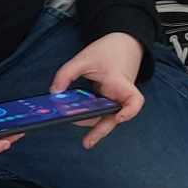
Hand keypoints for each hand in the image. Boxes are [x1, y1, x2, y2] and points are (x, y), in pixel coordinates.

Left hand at [50, 31, 144, 149]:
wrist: (123, 43)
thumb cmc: (108, 50)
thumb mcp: (83, 58)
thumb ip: (66, 74)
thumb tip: (54, 93)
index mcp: (120, 83)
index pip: (134, 100)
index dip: (129, 112)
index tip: (119, 117)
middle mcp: (121, 94)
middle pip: (116, 116)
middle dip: (101, 131)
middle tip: (86, 143)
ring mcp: (116, 98)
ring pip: (107, 116)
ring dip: (92, 122)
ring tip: (72, 120)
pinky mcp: (110, 98)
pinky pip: (102, 111)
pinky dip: (91, 114)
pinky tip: (77, 115)